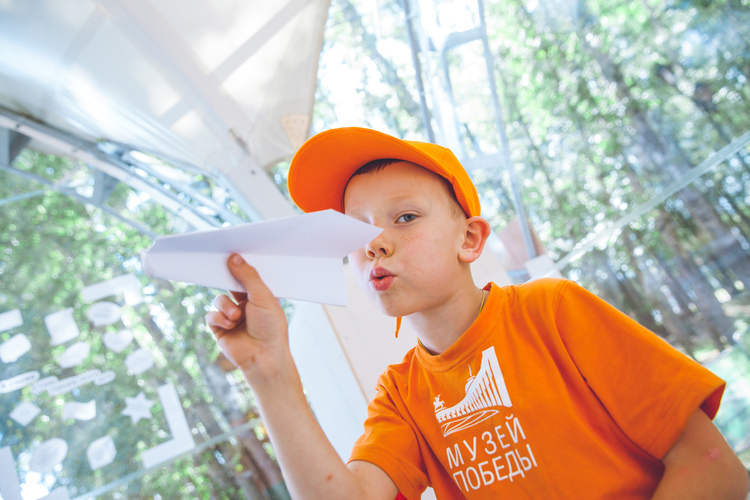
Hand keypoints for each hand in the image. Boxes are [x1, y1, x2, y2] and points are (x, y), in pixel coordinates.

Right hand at [206, 254, 289, 381]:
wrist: (263, 356)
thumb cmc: (270, 327)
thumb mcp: (262, 296)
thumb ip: (248, 277)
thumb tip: (234, 258)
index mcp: (259, 296)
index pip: (246, 277)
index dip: (238, 267)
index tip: (229, 254)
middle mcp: (246, 305)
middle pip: (229, 286)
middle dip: (225, 281)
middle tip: (219, 268)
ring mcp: (232, 316)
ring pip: (219, 300)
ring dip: (225, 306)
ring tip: (236, 317)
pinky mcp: (220, 328)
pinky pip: (211, 315)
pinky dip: (219, 318)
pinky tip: (229, 325)